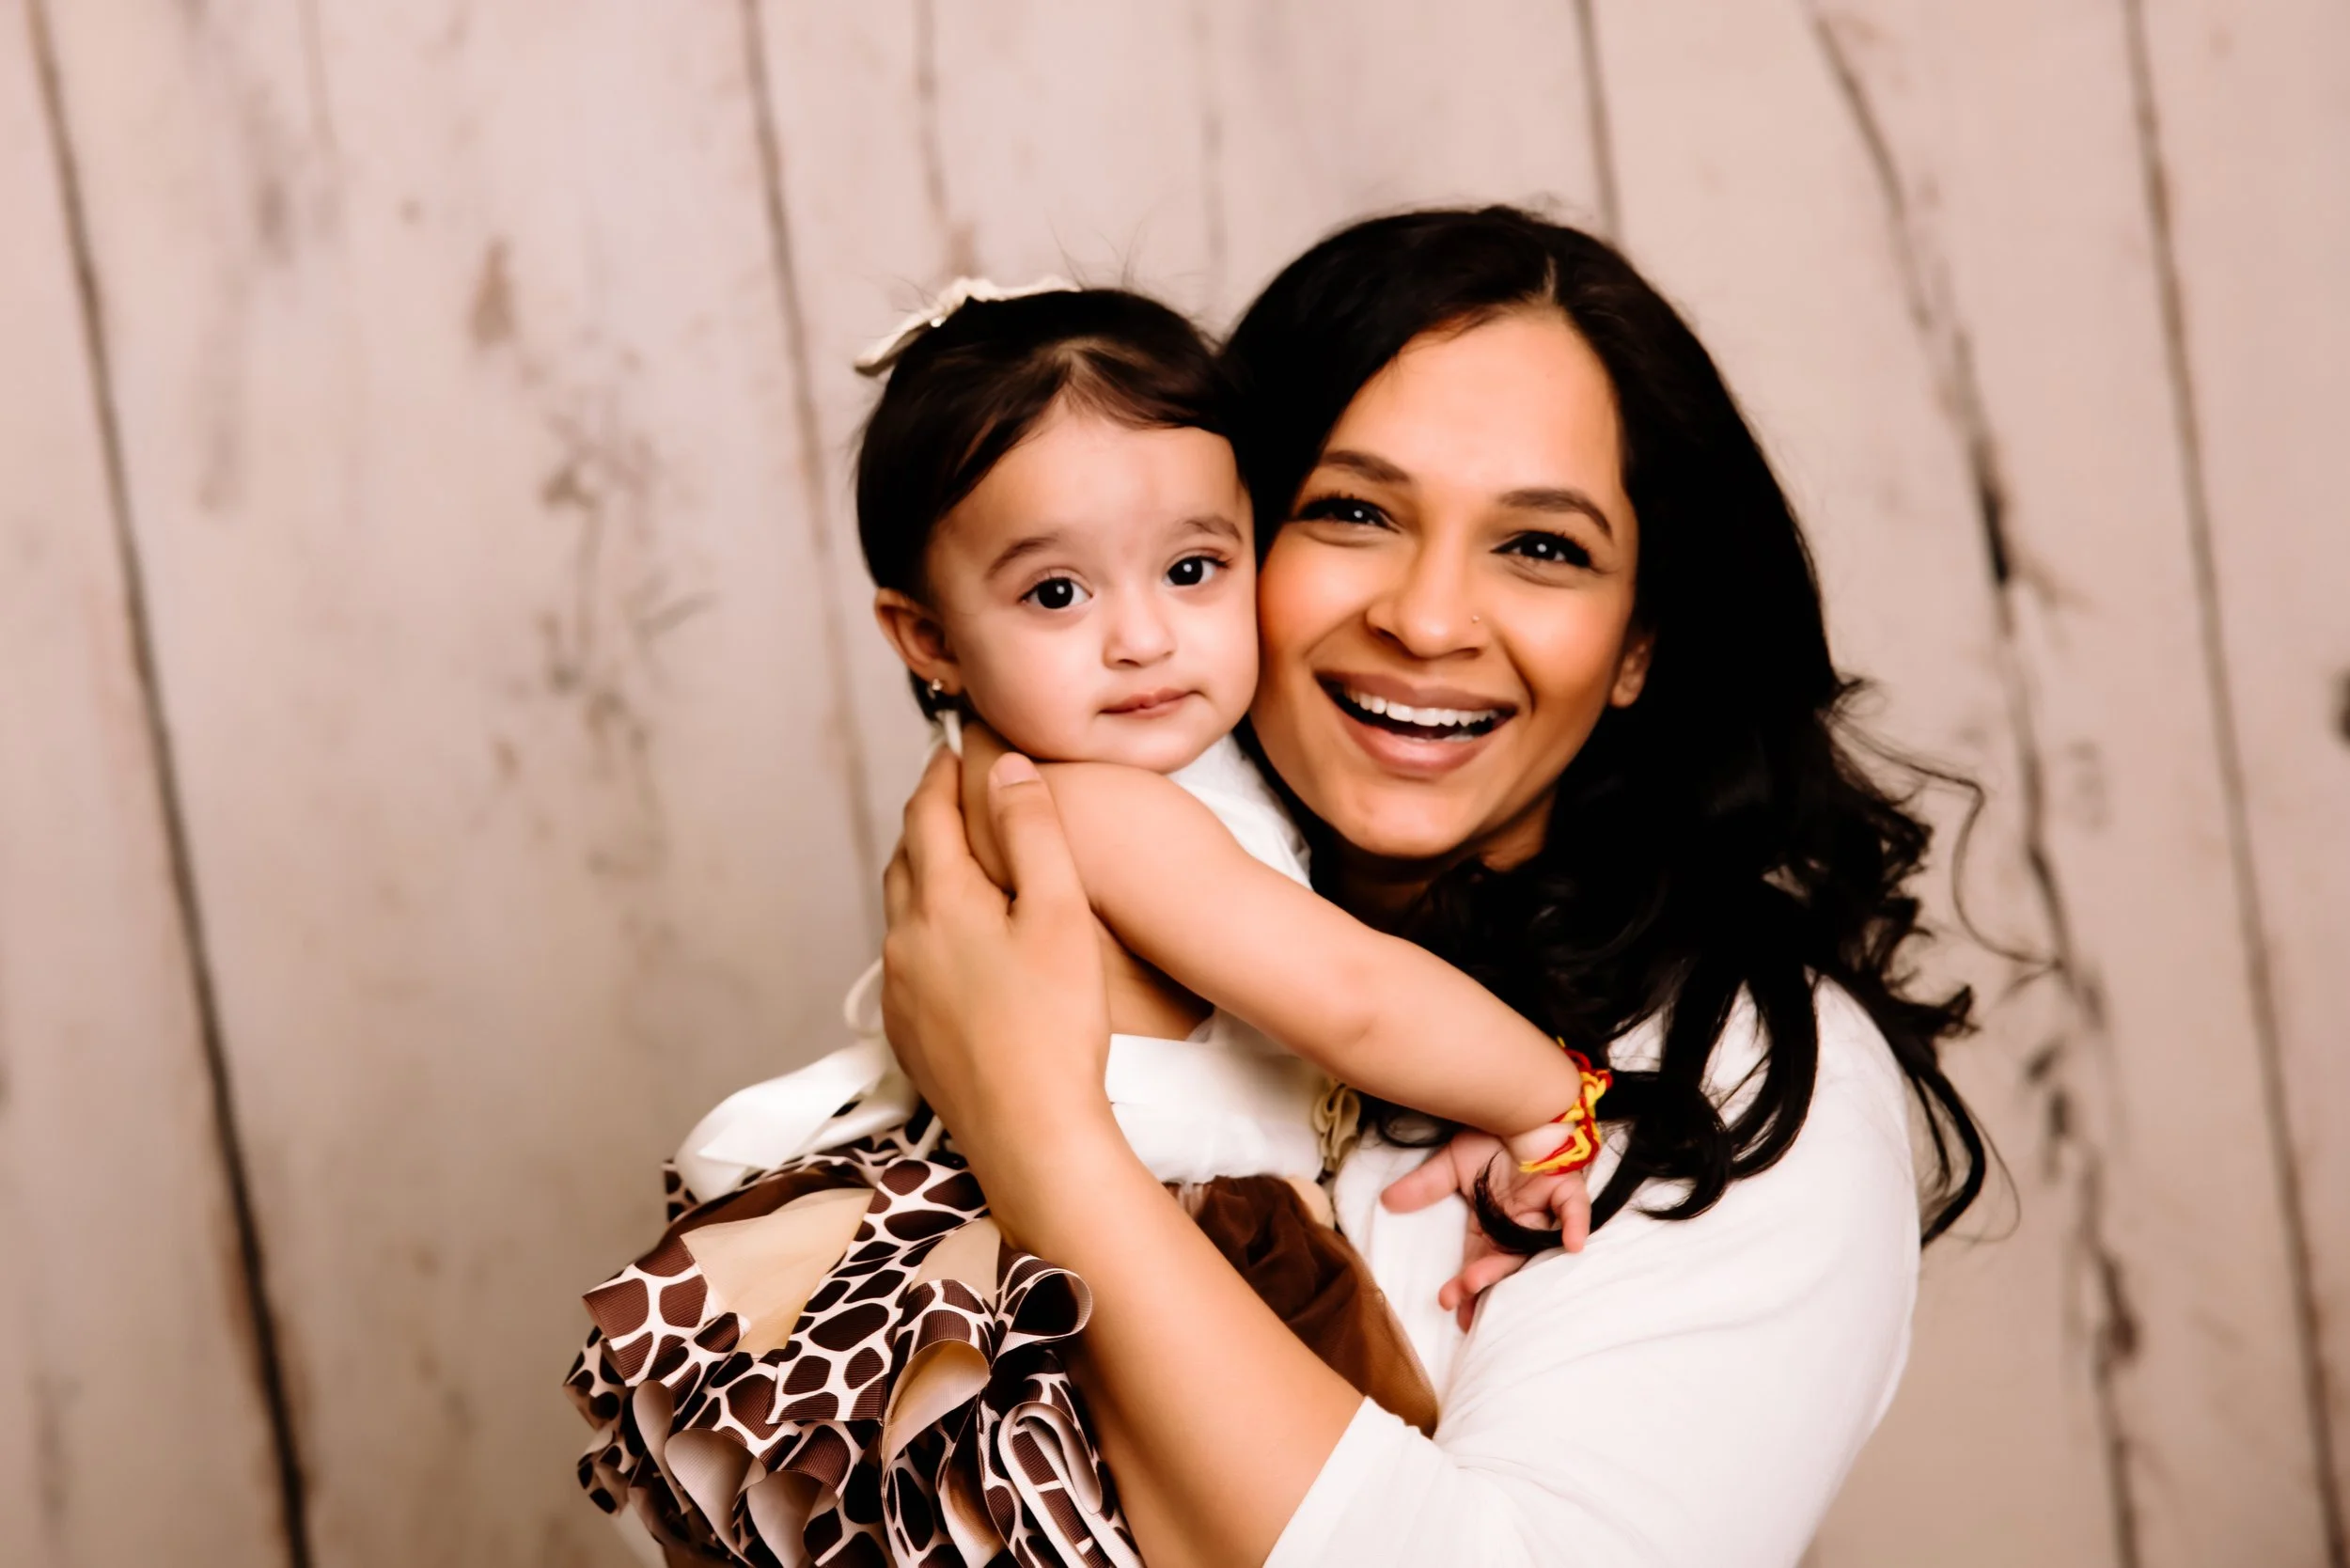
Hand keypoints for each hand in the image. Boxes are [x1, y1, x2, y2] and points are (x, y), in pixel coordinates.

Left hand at [879, 746, 1117, 1235]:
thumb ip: (1032, 831)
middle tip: (952, 796)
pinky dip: (923, 931)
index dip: (940, 775)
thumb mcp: (1060, 912)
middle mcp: (904, 941)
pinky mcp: (907, 1033)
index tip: (954, 749)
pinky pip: (904, 961)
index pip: (927, 815)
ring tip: (954, 861)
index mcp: (941, 901)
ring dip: (922, 875)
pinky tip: (953, 945)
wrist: (1031, 1133)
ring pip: (900, 912)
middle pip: (905, 859)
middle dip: (927, 821)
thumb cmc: (1056, 1024)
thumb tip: (1006, 768)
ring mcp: (899, 991)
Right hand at [1380, 1129, 1591, 1329]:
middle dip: (1481, 1281)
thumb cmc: (1492, 1138)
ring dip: (1509, 1264)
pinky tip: (1573, 1245)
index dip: (1466, 1285)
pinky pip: (1575, 1211)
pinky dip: (1575, 1226)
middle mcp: (1518, 1223)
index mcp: (1493, 1223)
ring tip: (1479, 1280)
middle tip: (1460, 1295)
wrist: (1521, 1108)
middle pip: (1503, 1260)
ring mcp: (1543, 1209)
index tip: (1448, 1303)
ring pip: (1531, 1244)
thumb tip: (1387, 1201)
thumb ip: (1425, 1185)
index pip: (1478, 1261)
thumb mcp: (1452, 1163)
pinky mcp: (1565, 1188)